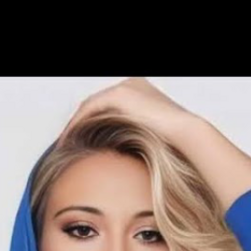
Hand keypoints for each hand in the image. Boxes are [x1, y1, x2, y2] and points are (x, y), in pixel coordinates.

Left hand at [56, 77, 198, 147]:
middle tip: (66, 145)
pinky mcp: (120, 94)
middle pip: (95, 106)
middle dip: (78, 125)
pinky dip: (78, 124)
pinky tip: (70, 140)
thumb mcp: (149, 141)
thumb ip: (132, 142)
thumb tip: (119, 163)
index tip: (79, 144)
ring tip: (64, 145)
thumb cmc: (174, 145)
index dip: (90, 126)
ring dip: (74, 126)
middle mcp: (132, 86)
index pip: (106, 109)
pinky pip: (90, 110)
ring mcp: (126, 88)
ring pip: (90, 107)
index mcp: (140, 95)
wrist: (185, 134)